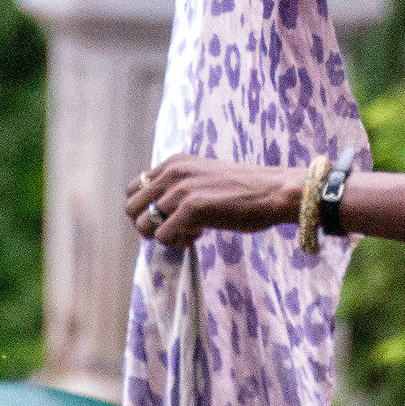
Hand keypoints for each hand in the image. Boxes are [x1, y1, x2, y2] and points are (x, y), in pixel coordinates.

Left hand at [124, 154, 302, 247]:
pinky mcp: (192, 208)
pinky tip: (199, 235)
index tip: (170, 216)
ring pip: (144, 225)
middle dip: (147, 226)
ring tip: (189, 233)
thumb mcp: (204, 176)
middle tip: (173, 230)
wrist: (274, 191)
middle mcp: (172, 172)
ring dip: (163, 236)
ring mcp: (180, 189)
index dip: (146, 209)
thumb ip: (180, 186)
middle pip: (130, 208)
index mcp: (173, 162)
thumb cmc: (245, 189)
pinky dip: (177, 243)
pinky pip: (164, 236)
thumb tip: (160, 212)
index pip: (134, 188)